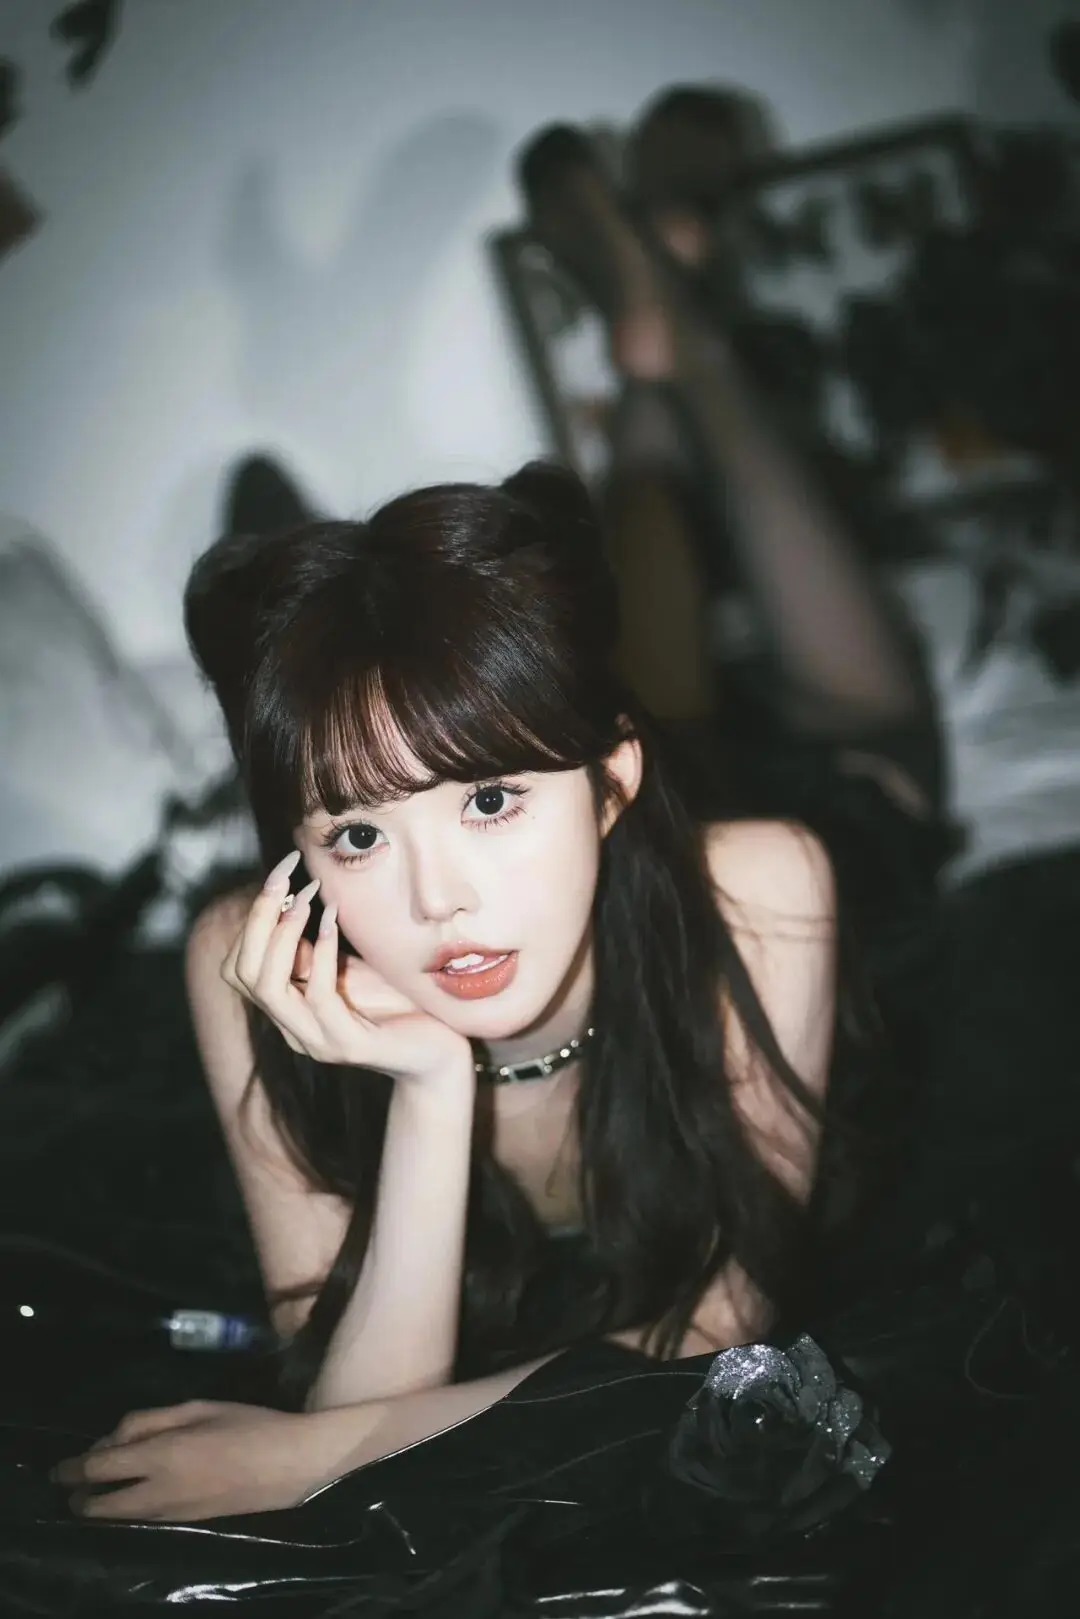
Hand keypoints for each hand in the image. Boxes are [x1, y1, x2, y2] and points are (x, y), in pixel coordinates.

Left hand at [53, 1399, 346, 1521]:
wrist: (290, 1464)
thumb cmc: (248, 1424)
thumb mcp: (199, 1407)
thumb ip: (152, 1420)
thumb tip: (116, 1436)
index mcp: (162, 1455)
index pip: (101, 1467)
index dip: (74, 1469)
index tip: (59, 1469)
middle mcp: (160, 1491)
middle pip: (104, 1505)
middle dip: (81, 1499)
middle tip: (72, 1489)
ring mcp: (175, 1513)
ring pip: (124, 1518)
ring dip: (105, 1508)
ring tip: (98, 1495)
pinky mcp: (190, 1523)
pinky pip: (148, 1518)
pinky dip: (132, 1510)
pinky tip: (136, 1497)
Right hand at [222, 852, 473, 1085]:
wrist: (442, 1055)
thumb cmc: (398, 1005)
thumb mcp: (349, 970)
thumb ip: (316, 950)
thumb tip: (293, 900)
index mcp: (289, 1010)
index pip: (239, 966)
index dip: (252, 920)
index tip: (280, 877)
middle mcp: (293, 1029)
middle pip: (243, 973)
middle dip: (259, 919)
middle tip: (283, 877)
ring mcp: (317, 1041)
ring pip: (268, 989)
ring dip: (282, 935)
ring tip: (305, 898)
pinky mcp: (348, 1046)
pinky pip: (319, 998)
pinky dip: (321, 954)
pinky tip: (332, 920)